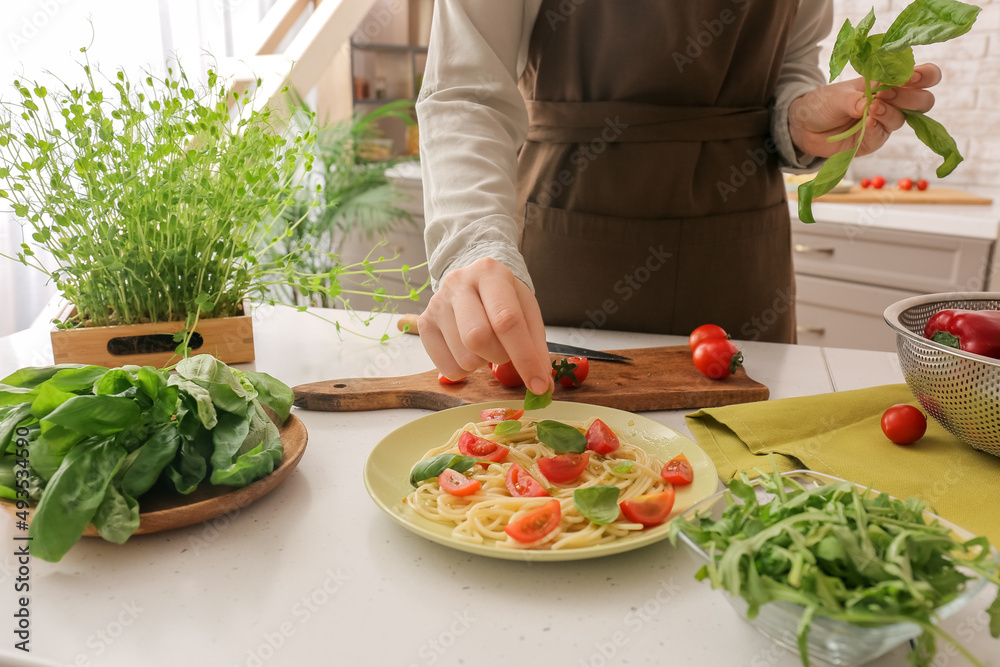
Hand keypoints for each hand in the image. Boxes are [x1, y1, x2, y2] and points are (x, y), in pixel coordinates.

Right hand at [418, 257, 552, 394]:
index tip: (538, 385)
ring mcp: (436, 304)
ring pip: (463, 358)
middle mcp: (458, 283)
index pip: (507, 320)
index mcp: (490, 273)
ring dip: (483, 364)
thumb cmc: (504, 298)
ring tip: (486, 347)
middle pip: (478, 338)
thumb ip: (536, 346)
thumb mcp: (527, 311)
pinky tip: (469, 351)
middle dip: (499, 357)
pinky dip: (465, 371)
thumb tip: (541, 384)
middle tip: (505, 353)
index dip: (525, 357)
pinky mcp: (424, 324)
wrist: (473, 282)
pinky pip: (447, 369)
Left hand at [788, 63, 940, 158]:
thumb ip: (856, 98)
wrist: (804, 126)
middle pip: (922, 101)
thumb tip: (871, 104)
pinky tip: (868, 123)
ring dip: (890, 112)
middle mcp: (892, 102)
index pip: (920, 77)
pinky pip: (882, 136)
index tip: (912, 78)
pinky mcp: (873, 140)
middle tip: (889, 93)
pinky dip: (876, 128)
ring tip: (872, 108)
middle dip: (912, 98)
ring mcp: (884, 123)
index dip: (924, 76)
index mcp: (888, 82)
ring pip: (903, 119)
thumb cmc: (824, 103)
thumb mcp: (838, 94)